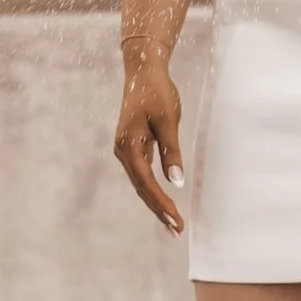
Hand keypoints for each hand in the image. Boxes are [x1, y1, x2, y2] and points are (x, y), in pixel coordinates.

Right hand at [113, 56, 186, 233]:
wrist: (144, 70)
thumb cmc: (157, 92)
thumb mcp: (168, 121)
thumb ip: (171, 151)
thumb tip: (177, 182)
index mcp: (128, 146)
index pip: (146, 182)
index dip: (162, 203)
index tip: (176, 220)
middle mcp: (123, 151)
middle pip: (142, 187)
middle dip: (159, 209)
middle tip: (177, 230)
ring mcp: (126, 150)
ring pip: (141, 183)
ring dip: (156, 203)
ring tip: (173, 223)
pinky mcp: (133, 147)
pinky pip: (142, 174)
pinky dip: (153, 189)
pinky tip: (163, 201)